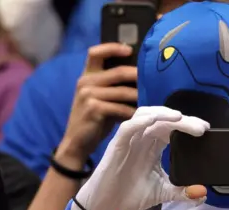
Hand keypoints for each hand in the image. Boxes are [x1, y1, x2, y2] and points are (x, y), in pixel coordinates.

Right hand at [57, 43, 138, 168]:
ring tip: (150, 99)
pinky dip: (131, 112)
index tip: (129, 50)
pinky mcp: (93, 109)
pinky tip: (139, 115)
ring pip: (122, 91)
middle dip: (136, 75)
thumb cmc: (92, 120)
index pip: (95, 52)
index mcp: (86, 76)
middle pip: (117, 72)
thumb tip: (139, 78)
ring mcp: (88, 95)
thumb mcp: (99, 99)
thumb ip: (112, 87)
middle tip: (152, 80)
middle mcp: (85, 82)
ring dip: (138, 96)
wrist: (76, 142)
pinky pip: (120, 107)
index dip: (112, 47)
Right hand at [76, 106, 208, 209]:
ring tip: (179, 117)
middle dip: (182, 120)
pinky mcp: (116, 146)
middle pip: (163, 119)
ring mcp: (129, 141)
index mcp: (153, 147)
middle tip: (200, 127)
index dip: (188, 125)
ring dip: (162, 114)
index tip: (205, 130)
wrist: (105, 208)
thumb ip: (182, 192)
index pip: (172, 128)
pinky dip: (140, 121)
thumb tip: (203, 194)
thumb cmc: (128, 196)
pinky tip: (153, 121)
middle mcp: (142, 139)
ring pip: (145, 116)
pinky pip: (127, 127)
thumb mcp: (162, 193)